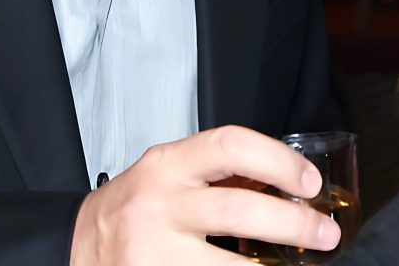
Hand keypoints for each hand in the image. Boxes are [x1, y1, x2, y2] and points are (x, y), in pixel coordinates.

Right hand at [70, 126, 340, 265]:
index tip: (310, 182)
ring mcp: (151, 253)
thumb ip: (217, 174)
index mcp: (168, 164)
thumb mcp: (169, 175)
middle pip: (238, 211)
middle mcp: (158, 204)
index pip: (230, 145)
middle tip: (325, 233)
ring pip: (227, 265)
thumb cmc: (134, 208)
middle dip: (292, 224)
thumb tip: (287, 185)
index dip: (278, 161)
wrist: (73, 247)